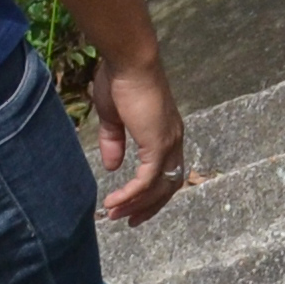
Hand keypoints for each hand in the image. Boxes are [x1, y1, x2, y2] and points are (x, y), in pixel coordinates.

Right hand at [87, 52, 189, 224]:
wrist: (128, 62)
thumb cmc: (120, 81)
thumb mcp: (113, 118)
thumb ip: (114, 142)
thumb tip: (111, 166)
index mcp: (165, 132)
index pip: (166, 172)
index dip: (151, 192)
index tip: (131, 206)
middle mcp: (173, 140)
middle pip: (169, 186)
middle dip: (148, 206)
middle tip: (128, 221)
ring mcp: (168, 143)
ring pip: (158, 187)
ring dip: (136, 204)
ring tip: (114, 214)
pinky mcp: (158, 145)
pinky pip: (147, 180)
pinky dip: (131, 194)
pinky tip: (114, 201)